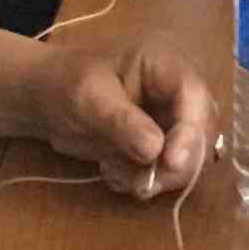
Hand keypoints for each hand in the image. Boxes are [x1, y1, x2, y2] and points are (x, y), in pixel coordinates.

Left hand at [34, 39, 217, 199]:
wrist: (46, 100)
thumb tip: (156, 150)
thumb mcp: (88, 98)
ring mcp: (173, 122)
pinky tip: (112, 172)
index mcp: (166, 66)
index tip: (170, 163)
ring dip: (154, 177)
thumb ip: (121, 122)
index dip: (191, 133)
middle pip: (202, 134)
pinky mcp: (162, 148)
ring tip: (113, 171)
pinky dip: (142, 181)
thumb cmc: (65, 84)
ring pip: (189, 161)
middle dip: (175, 165)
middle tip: (140, 183)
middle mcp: (179, 94)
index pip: (195, 98)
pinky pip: (168, 174)